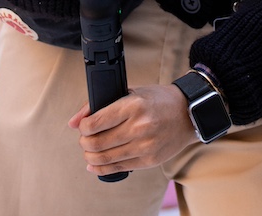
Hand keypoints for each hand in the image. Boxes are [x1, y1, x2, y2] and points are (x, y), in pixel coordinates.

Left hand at [69, 83, 196, 175]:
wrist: (188, 113)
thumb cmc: (159, 100)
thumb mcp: (131, 93)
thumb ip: (100, 105)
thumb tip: (74, 122)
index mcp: (134, 106)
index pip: (94, 124)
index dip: (83, 127)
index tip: (84, 126)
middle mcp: (139, 127)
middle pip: (95, 144)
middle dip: (84, 143)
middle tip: (86, 139)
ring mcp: (145, 146)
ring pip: (103, 159)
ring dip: (90, 156)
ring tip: (92, 150)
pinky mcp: (149, 160)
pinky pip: (117, 169)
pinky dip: (101, 168)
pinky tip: (96, 163)